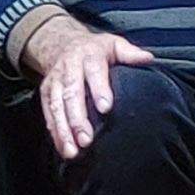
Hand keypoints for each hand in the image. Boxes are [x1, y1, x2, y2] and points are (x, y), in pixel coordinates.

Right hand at [15, 10, 154, 159]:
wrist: (62, 44)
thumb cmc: (95, 49)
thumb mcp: (113, 44)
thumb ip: (129, 53)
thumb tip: (148, 58)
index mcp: (89, 56)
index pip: (94, 72)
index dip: (99, 89)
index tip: (106, 108)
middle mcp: (69, 69)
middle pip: (71, 94)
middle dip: (77, 118)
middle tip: (87, 140)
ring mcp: (55, 82)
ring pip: (56, 107)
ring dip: (63, 130)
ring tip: (73, 151)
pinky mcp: (45, 93)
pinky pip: (48, 114)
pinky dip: (55, 133)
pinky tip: (63, 148)